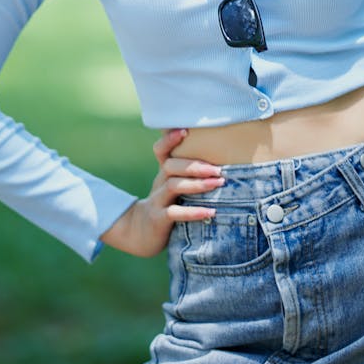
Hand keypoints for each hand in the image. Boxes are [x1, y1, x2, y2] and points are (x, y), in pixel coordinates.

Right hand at [99, 128, 223, 257]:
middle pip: (171, 166)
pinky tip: (210, 211)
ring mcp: (157, 201)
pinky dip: (193, 212)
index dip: (169, 140)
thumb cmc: (166, 204)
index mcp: (163, 173)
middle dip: (195, 166)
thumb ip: (190, 174)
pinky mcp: (158, 219)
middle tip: (218, 170)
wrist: (140, 233)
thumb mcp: (173, 186)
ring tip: (217, 184)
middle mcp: (159, 183)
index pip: (160, 151)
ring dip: (197, 184)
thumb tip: (223, 161)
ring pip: (173, 186)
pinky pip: (175, 213)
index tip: (185, 131)